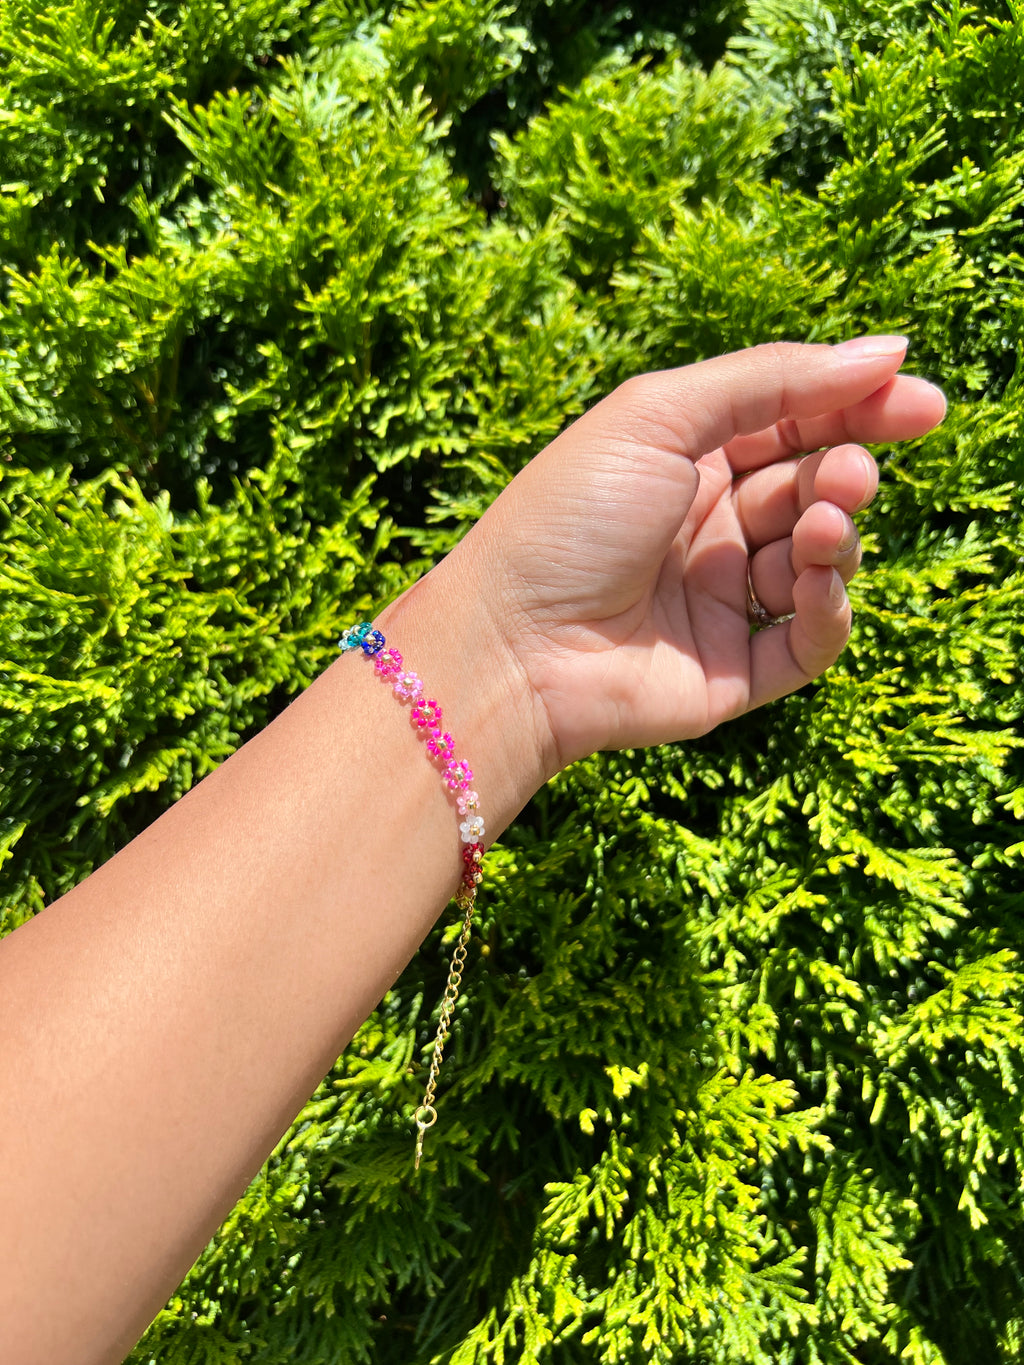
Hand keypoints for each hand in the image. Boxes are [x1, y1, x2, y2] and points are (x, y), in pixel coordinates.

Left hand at [454, 339, 945, 774]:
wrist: (511, 644)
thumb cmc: (567, 520)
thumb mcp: (660, 417)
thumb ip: (772, 380)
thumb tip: (886, 349)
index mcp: (685, 460)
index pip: (794, 423)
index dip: (858, 409)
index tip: (921, 403)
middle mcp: (707, 528)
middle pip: (812, 488)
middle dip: (844, 474)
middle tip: (845, 475)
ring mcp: (722, 601)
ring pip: (820, 562)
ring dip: (836, 537)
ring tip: (819, 530)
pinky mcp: (734, 671)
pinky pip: (810, 640)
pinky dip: (829, 608)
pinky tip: (814, 582)